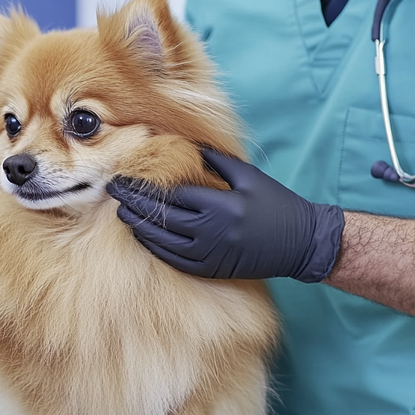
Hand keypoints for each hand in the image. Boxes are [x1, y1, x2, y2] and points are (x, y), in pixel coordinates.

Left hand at [106, 148, 344, 281]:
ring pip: (161, 242)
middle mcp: (211, 233)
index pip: (170, 195)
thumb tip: (186, 145)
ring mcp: (209, 255)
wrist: (301, 243)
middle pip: (160, 217)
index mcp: (220, 206)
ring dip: (138, 227)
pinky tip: (142, 236)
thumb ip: (216, 161)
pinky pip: (173, 260)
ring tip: (121, 213)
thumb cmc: (277, 204)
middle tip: (113, 193)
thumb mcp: (249, 177)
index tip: (123, 178)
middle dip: (133, 204)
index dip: (142, 187)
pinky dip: (154, 248)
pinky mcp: (211, 269)